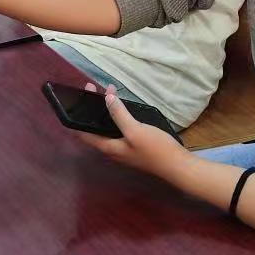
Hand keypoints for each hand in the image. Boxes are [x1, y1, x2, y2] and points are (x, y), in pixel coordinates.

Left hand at [71, 84, 189, 179]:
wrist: (177, 165)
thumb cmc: (155, 149)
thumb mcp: (135, 130)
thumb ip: (119, 115)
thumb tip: (106, 98)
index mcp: (108, 147)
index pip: (83, 133)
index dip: (78, 116)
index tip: (80, 97)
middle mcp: (112, 149)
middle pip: (95, 128)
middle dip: (93, 108)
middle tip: (94, 89)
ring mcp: (124, 148)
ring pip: (108, 128)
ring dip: (106, 110)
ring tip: (109, 93)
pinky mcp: (134, 145)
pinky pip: (119, 129)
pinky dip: (117, 116)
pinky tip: (123, 107)